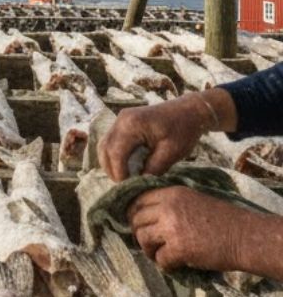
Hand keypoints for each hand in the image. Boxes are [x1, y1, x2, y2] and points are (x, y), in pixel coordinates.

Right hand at [100, 94, 215, 181]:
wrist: (191, 110)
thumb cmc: (185, 129)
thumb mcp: (172, 152)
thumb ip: (153, 168)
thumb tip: (137, 182)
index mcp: (132, 124)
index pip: (116, 153)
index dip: (119, 172)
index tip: (127, 186)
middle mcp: (122, 119)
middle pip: (105, 149)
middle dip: (111, 169)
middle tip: (123, 184)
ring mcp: (121, 119)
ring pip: (104, 145)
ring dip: (110, 163)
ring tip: (122, 176)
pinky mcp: (123, 122)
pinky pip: (110, 141)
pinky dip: (113, 155)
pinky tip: (124, 165)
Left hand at [128, 186, 263, 272]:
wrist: (247, 237)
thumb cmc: (223, 221)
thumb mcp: (193, 201)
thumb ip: (169, 205)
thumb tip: (141, 217)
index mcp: (173, 193)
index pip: (138, 201)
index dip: (134, 215)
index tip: (140, 226)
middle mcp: (169, 207)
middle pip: (136, 221)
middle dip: (140, 235)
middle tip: (153, 244)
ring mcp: (172, 228)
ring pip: (142, 239)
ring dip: (150, 251)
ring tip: (164, 255)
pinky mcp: (178, 248)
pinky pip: (159, 259)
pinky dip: (167, 265)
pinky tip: (179, 264)